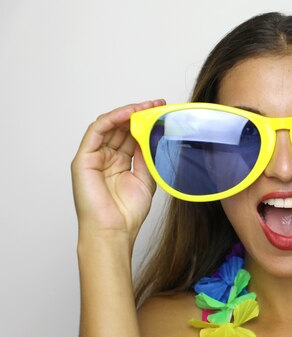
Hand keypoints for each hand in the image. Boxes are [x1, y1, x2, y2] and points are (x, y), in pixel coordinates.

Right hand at [71, 99, 164, 240]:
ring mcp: (94, 157)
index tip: (162, 112)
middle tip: (158, 105)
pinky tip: (129, 113)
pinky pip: (97, 131)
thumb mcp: (146, 179)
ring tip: (147, 107)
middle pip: (121, 128)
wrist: (114, 231)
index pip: (131, 135)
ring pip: (109, 125)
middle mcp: (106, 157)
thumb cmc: (127, 213)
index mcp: (119, 162)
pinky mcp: (83, 158)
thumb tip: (153, 135)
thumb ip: (147, 157)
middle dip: (140, 114)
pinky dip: (112, 119)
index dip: (146, 122)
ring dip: (128, 113)